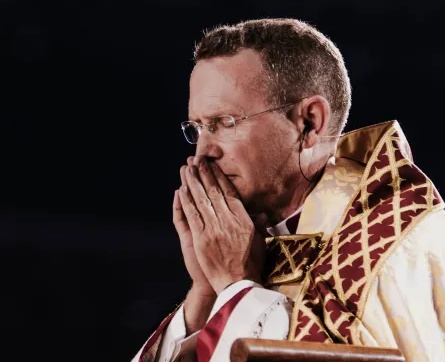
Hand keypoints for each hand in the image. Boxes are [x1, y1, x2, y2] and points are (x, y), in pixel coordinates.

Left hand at [179, 159, 265, 293]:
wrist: (238, 285)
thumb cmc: (251, 265)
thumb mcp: (260, 243)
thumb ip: (258, 226)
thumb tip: (263, 214)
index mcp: (243, 220)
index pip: (229, 193)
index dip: (219, 177)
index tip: (212, 165)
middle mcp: (228, 221)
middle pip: (213, 192)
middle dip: (204, 174)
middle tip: (196, 160)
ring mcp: (213, 229)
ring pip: (201, 200)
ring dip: (192, 183)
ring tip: (186, 168)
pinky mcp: (200, 239)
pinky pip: (192, 216)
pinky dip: (186, 202)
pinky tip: (181, 190)